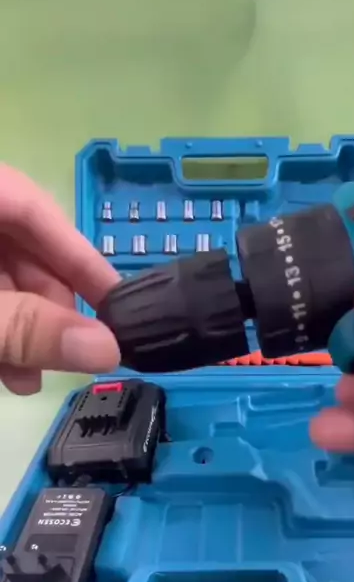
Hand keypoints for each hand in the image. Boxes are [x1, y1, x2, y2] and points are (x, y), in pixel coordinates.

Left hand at [0, 164, 119, 394]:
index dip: (76, 255)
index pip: (30, 204)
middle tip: (67, 354)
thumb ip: (28, 328)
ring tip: (29, 377)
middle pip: (14, 242)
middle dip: (45, 305)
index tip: (114, 305)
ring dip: (18, 324)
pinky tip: (5, 366)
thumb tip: (108, 350)